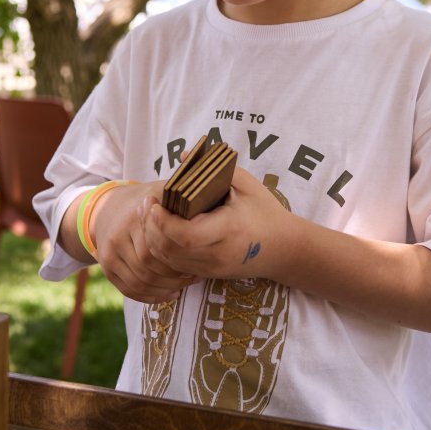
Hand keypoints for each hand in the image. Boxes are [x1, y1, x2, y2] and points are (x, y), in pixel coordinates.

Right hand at [91, 182, 194, 303]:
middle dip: (174, 277)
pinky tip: (169, 293)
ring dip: (164, 289)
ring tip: (184, 286)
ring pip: (140, 282)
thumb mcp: (164, 192)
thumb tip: (214, 206)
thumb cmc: (148, 200)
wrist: (110, 206)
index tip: (199, 262)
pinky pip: (129, 289)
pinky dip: (150, 296)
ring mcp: (108, 253)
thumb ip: (183, 200)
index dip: (181, 260)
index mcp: (135, 217)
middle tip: (195, 278)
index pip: (159, 248)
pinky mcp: (106, 266)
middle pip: (149, 268)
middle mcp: (118, 235)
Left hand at [146, 168, 296, 280]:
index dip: (163, 221)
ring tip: (149, 215)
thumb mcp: (246, 184)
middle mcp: (217, 254)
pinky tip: (160, 231)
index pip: (185, 234)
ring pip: (168, 260)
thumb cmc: (265, 211)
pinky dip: (162, 250)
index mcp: (228, 230)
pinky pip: (175, 266)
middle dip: (151, 227)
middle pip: (169, 249)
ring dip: (152, 239)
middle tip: (146, 205)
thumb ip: (214, 168)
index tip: (154, 202)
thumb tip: (183, 155)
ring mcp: (211, 268)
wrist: (284, 249)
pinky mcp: (207, 274)